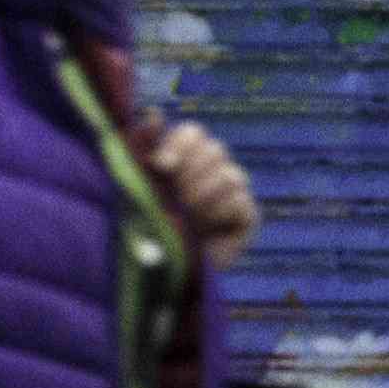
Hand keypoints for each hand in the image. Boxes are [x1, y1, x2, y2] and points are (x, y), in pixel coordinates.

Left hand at [138, 119, 258, 264]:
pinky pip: (240, 201)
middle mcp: (213, 169)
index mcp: (187, 157)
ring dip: (203, 196)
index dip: (181, 146)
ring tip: (186, 215)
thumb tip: (153, 113)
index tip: (162, 167)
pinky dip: (219, 213)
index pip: (195, 133)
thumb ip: (144, 147)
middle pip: (215, 150)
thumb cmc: (146, 227)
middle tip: (174, 197)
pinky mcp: (248, 216)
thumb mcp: (140, 184)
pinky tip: (204, 227)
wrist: (161, 274)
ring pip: (229, 175)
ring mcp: (234, 192)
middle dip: (190, 174)